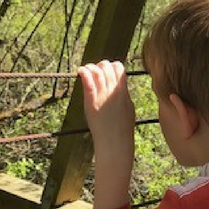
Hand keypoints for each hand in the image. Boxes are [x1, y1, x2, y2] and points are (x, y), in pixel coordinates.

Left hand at [78, 60, 134, 208]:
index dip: (112, 66)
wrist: (115, 143)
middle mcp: (113, 92)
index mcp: (124, 92)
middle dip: (100, 65)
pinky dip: (84, 73)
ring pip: (97, 71)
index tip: (107, 71)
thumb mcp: (128, 107)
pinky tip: (80, 71)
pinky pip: (88, 83)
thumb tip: (121, 86)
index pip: (119, 68)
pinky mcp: (91, 103)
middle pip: (107, 67)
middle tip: (95, 71)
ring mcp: (102, 97)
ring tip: (86, 71)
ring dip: (90, 68)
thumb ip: (124, 94)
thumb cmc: (122, 128)